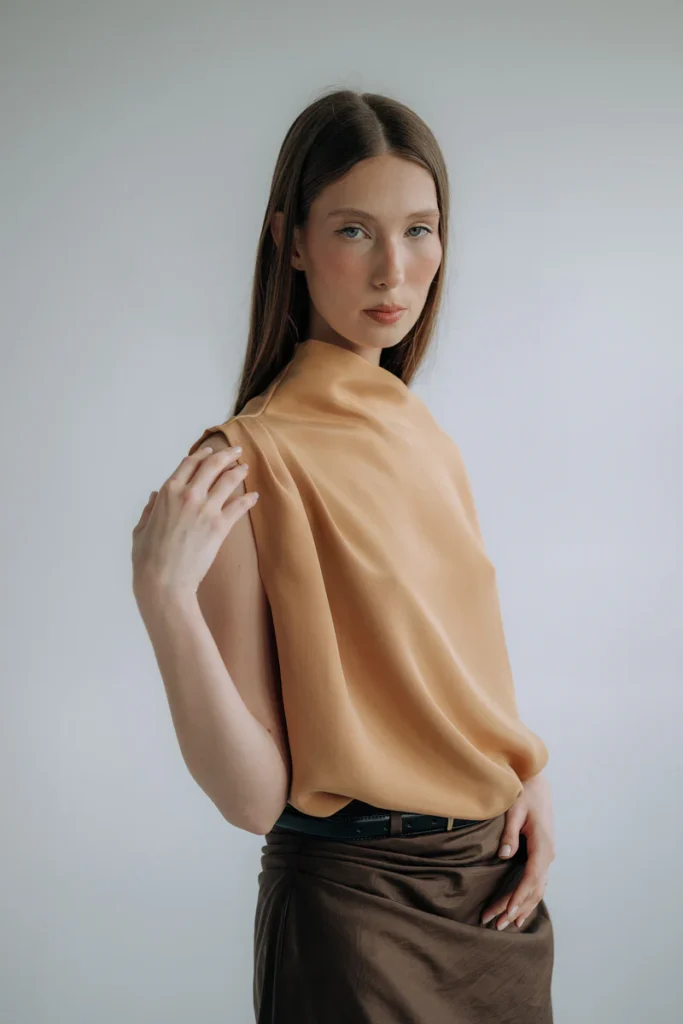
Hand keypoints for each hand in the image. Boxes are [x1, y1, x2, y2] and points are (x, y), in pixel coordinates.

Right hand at [131, 444, 258, 600]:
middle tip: (236, 452)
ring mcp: (205, 508)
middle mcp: (188, 494)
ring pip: (228, 480)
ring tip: (245, 468)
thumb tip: (154, 497)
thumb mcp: (140, 529)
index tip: (211, 450)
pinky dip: (248, 499)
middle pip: (212, 465)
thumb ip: (149, 510)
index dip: (202, 454)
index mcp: (167, 492)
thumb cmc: (148, 559)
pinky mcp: (220, 525)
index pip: (189, 463)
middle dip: (227, 455)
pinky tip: (254, 496)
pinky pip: (239, 506)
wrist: (164, 582)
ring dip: (239, 471)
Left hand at [480, 772, 554, 929]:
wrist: (536, 782)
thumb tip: (505, 855)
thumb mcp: (515, 810)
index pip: (531, 878)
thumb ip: (510, 833)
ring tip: (506, 924)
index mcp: (543, 846)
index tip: (507, 912)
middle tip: (497, 925)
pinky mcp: (541, 854)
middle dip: (516, 908)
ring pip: (537, 889)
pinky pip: (536, 882)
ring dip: (522, 907)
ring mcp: (547, 856)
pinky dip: (528, 897)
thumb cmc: (524, 793)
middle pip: (534, 889)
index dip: (519, 897)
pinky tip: (519, 910)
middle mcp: (548, 855)